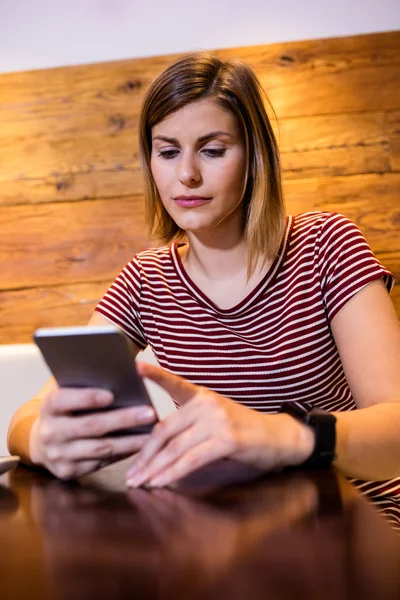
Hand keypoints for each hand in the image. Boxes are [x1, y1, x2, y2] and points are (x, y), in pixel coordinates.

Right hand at [30, 382, 156, 479]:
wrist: (43, 441)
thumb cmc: (66, 408)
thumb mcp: (67, 391)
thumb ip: (85, 382)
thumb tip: (119, 370)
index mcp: (49, 406)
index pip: (64, 400)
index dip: (87, 398)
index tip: (112, 395)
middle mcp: (50, 432)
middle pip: (90, 426)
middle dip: (123, 419)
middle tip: (149, 413)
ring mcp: (58, 454)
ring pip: (100, 448)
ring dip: (130, 441)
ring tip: (153, 433)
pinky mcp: (68, 471)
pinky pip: (101, 463)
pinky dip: (123, 454)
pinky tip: (141, 446)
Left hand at [126, 363, 313, 487]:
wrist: (279, 437)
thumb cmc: (244, 430)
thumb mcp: (216, 418)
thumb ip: (190, 423)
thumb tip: (158, 443)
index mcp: (202, 396)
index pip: (174, 384)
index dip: (155, 375)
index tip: (136, 366)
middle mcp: (207, 404)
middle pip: (165, 429)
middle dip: (145, 455)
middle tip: (130, 474)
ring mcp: (217, 420)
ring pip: (175, 447)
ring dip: (154, 468)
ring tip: (139, 482)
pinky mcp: (227, 440)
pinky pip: (192, 459)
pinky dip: (173, 473)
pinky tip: (160, 482)